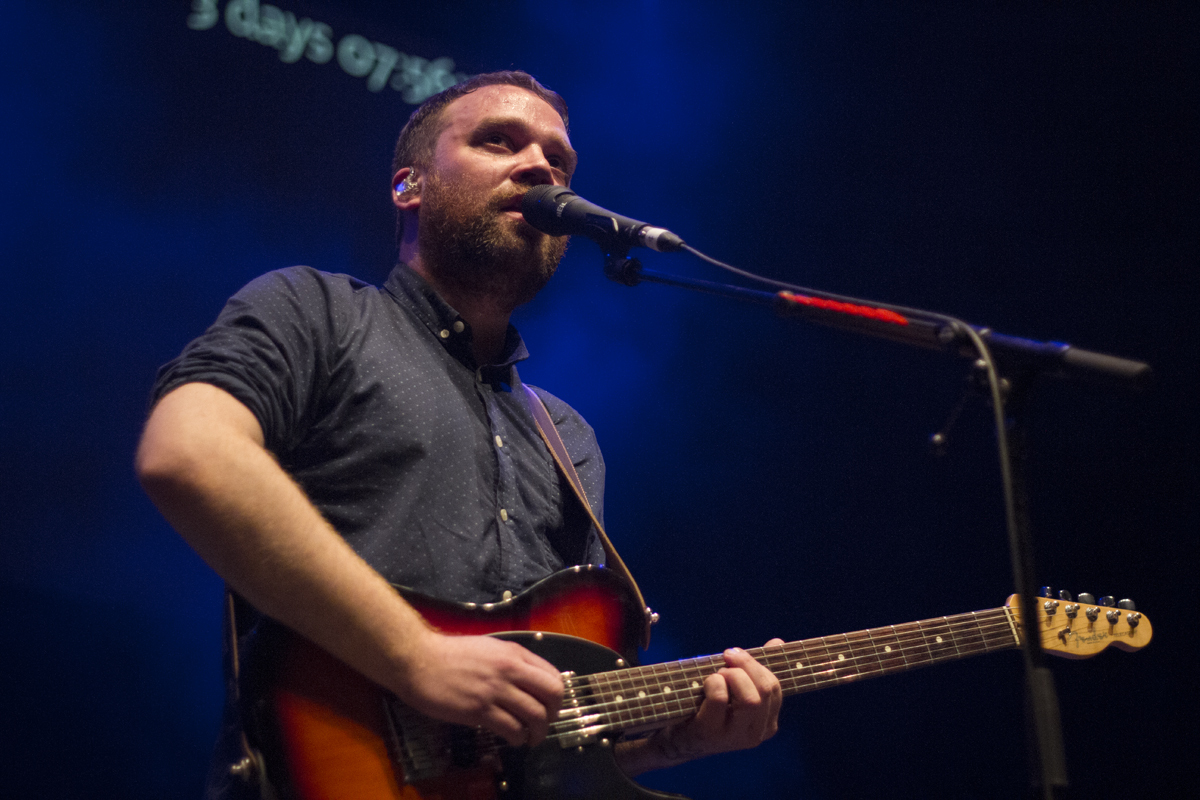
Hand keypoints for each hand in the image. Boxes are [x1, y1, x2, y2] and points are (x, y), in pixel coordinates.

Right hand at [396, 631, 564, 746]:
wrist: (419, 660)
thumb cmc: (450, 654)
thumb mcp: (489, 648)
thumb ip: (510, 662)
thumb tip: (529, 681)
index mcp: (514, 653)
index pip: (553, 675)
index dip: (556, 696)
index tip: (550, 707)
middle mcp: (510, 669)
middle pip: (551, 694)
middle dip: (553, 714)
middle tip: (544, 725)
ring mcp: (495, 690)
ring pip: (534, 715)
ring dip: (537, 732)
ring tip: (529, 739)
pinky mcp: (479, 709)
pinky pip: (511, 728)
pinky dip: (517, 738)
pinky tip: (513, 740)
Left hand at [653, 639, 783, 762]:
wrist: (678, 738)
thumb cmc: (709, 707)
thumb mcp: (735, 689)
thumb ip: (756, 668)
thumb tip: (777, 642)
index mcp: (766, 723)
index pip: (774, 688)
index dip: (757, 664)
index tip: (736, 653)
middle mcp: (755, 734)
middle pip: (766, 690)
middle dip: (746, 665)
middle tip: (726, 657)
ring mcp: (734, 738)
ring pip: (750, 699)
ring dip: (733, 675)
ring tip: (717, 674)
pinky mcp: (710, 734)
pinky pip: (720, 699)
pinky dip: (714, 682)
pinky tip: (705, 683)